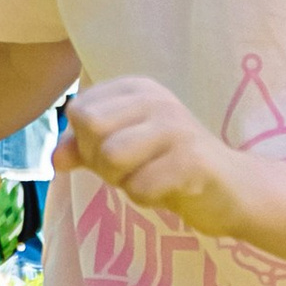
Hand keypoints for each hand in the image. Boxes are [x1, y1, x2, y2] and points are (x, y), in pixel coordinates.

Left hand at [54, 77, 247, 235]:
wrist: (230, 189)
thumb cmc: (169, 165)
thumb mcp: (122, 151)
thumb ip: (83, 150)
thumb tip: (55, 158)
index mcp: (136, 88)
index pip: (79, 111)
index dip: (86, 141)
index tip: (119, 150)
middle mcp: (156, 97)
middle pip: (90, 128)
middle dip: (101, 160)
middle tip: (132, 169)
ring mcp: (176, 126)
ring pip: (110, 156)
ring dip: (123, 181)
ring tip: (150, 178)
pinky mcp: (192, 160)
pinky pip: (138, 187)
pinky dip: (147, 198)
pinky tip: (169, 190)